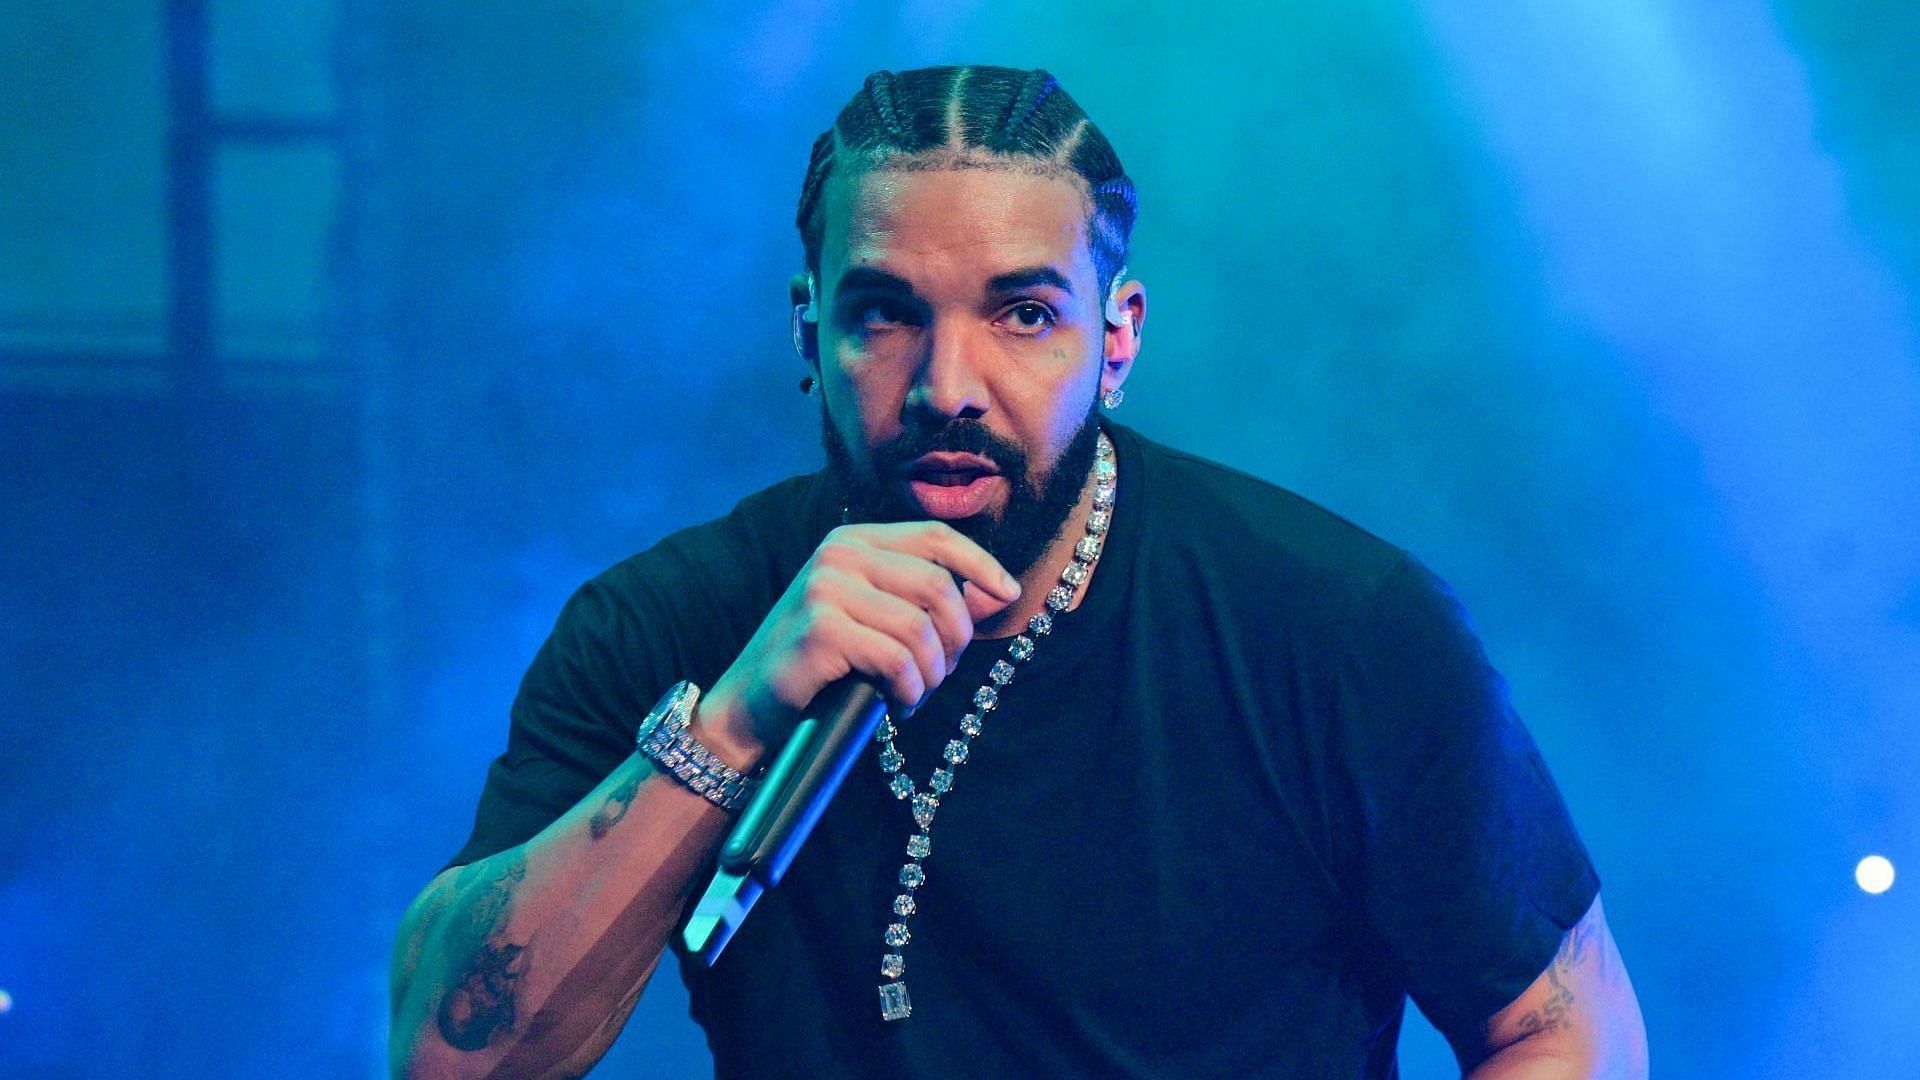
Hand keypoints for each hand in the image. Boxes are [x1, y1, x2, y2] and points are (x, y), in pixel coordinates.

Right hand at [695, 522, 1019, 765]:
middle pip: (937, 586)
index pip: (934, 536)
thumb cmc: (820, 665)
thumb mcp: (872, 617)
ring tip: (917, 693)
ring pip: (920, 628)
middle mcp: (837, 554)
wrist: (748, 705)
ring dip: (933, 673)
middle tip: (943, 674)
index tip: (1009, 593)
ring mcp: (825, 589)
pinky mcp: (820, 630)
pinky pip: (896, 659)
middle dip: (956, 638)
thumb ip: (923, 600)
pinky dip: (910, 689)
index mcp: (853, 541)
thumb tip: (997, 591)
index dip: (980, 562)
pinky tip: (899, 704)